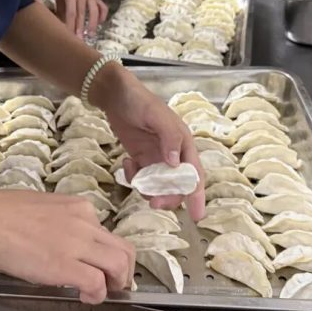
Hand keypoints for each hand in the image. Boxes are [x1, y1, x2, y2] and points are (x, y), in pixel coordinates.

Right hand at [0, 188, 134, 303]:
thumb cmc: (2, 214)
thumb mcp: (44, 208)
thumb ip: (62, 222)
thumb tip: (65, 242)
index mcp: (79, 208)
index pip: (108, 233)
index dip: (108, 254)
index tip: (101, 266)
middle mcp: (85, 222)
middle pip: (125, 249)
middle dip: (125, 272)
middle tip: (114, 285)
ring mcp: (77, 243)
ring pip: (119, 264)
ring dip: (117, 284)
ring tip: (103, 293)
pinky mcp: (65, 265)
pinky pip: (97, 283)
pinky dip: (97, 294)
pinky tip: (86, 297)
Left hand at [55, 0, 108, 38]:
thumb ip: (61, 13)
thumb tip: (62, 29)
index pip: (71, 12)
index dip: (70, 25)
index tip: (69, 36)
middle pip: (82, 13)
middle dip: (80, 28)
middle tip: (79, 40)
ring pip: (94, 11)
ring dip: (92, 24)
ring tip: (90, 35)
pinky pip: (103, 7)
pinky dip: (103, 15)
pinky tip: (100, 23)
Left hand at [90, 65, 205, 220]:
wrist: (114, 95)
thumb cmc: (139, 101)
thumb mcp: (157, 116)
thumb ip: (169, 138)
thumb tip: (176, 164)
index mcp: (183, 143)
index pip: (194, 174)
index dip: (197, 195)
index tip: (197, 216)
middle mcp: (173, 153)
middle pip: (177, 185)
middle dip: (168, 197)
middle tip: (154, 203)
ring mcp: (156, 157)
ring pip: (159, 185)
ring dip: (148, 189)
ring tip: (134, 178)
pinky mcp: (141, 158)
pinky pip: (142, 177)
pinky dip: (134, 177)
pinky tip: (127, 163)